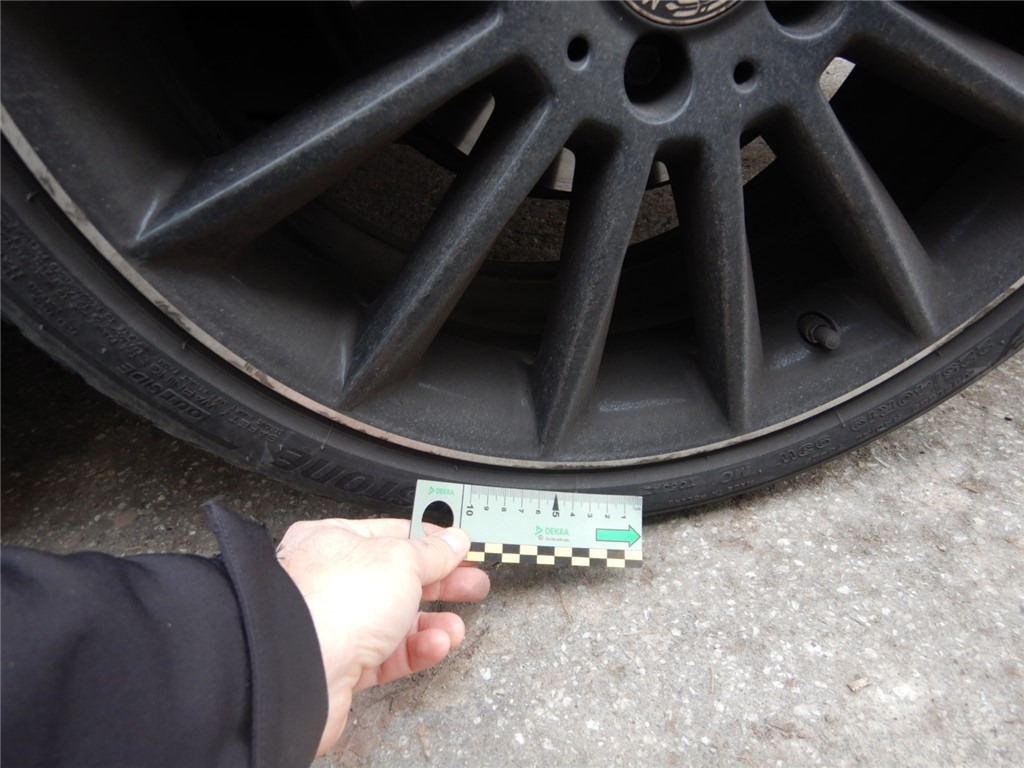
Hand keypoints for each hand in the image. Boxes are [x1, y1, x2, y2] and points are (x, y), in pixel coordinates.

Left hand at [274, 519, 489, 754]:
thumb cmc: (330, 603)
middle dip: (440, 584)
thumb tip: (453, 541)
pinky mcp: (341, 668)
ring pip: (395, 622)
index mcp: (333, 541)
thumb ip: (431, 552)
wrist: (299, 671)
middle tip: (472, 585)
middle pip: (398, 578)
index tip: (461, 549)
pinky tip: (435, 646)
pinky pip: (388, 656)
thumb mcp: (400, 560)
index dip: (431, 541)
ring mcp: (335, 626)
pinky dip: (417, 651)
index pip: (392, 534)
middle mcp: (330, 582)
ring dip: (432, 624)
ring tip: (455, 628)